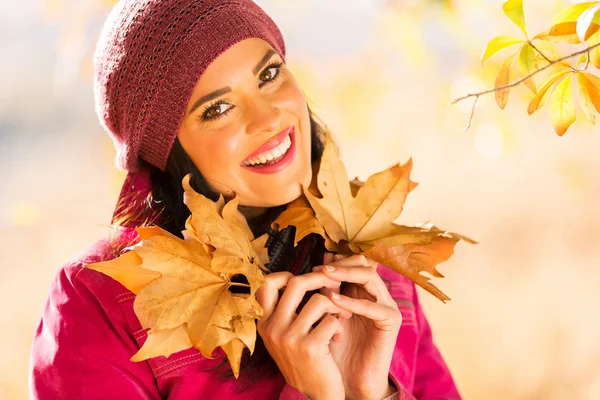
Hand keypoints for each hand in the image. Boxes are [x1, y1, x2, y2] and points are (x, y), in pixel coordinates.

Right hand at [255, 271, 349, 399]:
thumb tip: (311, 273)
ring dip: (335, 307)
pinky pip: (332, 320)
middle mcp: (272, 328)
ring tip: (339, 318)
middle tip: (334, 284)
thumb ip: (290, 308)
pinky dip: (339, 326)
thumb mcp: (287, 335)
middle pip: (296, 283)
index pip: (266, 284)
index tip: (305, 281)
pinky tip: (337, 338)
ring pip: (320, 301)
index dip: (287, 275)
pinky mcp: (310, 347)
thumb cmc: (305, 359)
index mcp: (264, 323)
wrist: (314, 395)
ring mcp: (289, 338)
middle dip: (320, 279)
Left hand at [314, 254, 401, 399]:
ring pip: (370, 276)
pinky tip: (334, 301)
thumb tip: (319, 264)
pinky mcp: (391, 321)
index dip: (336, 261)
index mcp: (363, 291)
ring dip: (346, 274)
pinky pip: (374, 306)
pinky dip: (353, 301)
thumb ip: (325, 291)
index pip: (354, 261)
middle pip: (364, 263)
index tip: (314, 266)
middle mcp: (378, 295)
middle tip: (320, 269)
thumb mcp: (326, 314)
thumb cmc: (334, 349)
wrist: (348, 380)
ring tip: (325, 276)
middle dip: (341, 263)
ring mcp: (387, 306)